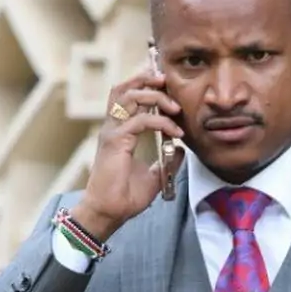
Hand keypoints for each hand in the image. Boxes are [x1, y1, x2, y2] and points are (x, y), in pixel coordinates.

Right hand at [72, 67, 185, 239]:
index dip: (145, 85)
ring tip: (174, 105)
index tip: (167, 87)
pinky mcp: (115, 141)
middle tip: (168, 81)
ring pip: (130, 97)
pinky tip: (176, 132)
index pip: (127, 96)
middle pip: (124, 88)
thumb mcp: (154, 175)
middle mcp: (113, 127)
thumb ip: (167, 159)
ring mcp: (112, 132)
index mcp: (118, 131)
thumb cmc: (125, 196)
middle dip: (146, 78)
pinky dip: (162, 122)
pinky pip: (141, 121)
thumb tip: (181, 149)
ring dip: (155, 95)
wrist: (109, 212)